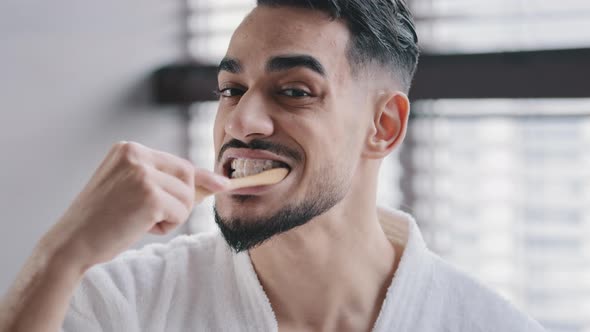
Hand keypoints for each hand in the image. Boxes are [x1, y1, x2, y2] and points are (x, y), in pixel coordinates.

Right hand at [44, 141, 229, 270]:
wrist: (73, 242)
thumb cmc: (103, 220)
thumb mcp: (132, 189)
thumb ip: (165, 181)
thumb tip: (216, 183)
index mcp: (129, 149)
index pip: (178, 162)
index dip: (200, 178)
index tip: (222, 184)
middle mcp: (136, 155)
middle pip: (188, 175)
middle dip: (181, 201)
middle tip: (153, 216)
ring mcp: (142, 174)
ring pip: (186, 196)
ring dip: (172, 216)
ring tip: (140, 221)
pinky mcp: (149, 195)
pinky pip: (180, 213)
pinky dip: (167, 226)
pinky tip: (140, 227)